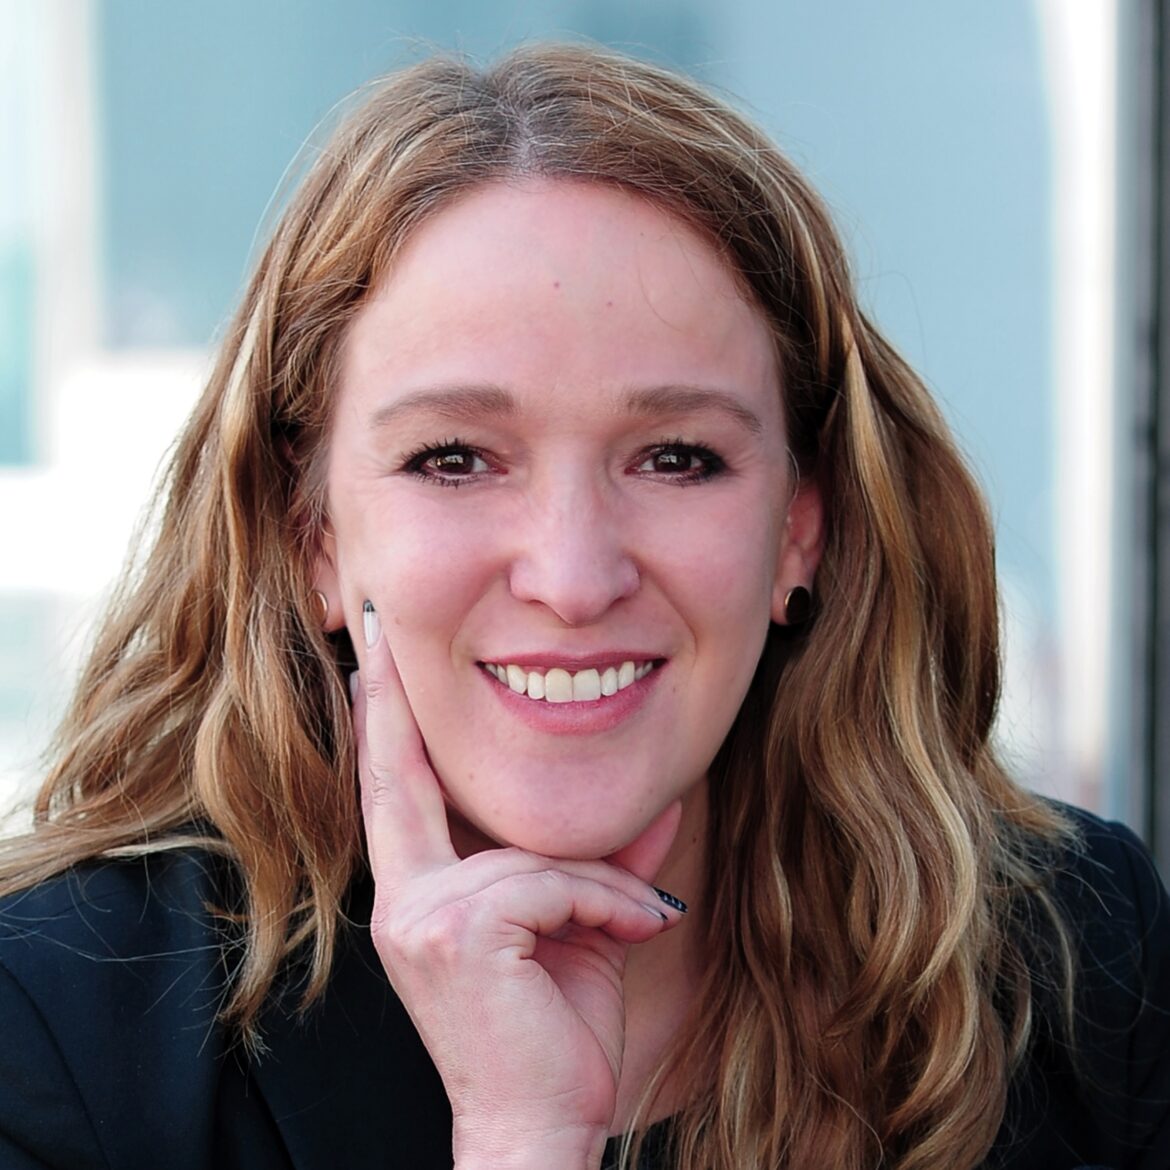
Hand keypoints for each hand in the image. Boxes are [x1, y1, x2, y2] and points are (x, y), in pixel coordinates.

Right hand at [352, 606, 684, 1169]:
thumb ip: (595, 861)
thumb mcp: (576, 927)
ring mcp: (424, 916)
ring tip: (643, 920)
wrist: (542, 1127)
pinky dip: (612, 901)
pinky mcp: (461, 931)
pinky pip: (555, 879)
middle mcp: (403, 901)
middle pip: (401, 778)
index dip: (382, 724)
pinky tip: (640, 931)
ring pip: (527, 847)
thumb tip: (651, 806)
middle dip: (391, 700)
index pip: (395, 793)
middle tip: (373, 628)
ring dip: (602, 880)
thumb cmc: (554, 1028)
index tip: (370, 662)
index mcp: (416, 896)